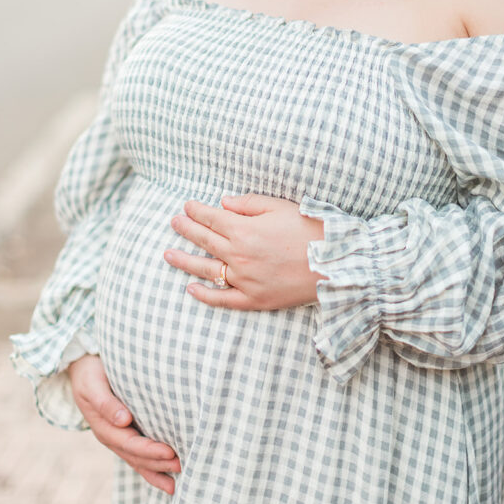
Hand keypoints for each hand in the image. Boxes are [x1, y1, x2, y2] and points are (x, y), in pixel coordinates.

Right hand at [67, 354, 180, 493]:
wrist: (82, 370)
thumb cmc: (89, 375)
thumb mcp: (93, 386)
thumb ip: (106, 404)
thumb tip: (124, 420)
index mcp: (103, 427)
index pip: (129, 444)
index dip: (149, 450)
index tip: (169, 452)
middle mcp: (111, 437)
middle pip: (136, 456)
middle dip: (158, 464)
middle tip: (182, 466)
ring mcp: (117, 438)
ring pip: (137, 460)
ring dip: (157, 470)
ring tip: (179, 476)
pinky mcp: (124, 433)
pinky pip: (137, 455)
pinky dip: (151, 466)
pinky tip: (166, 475)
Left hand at [165, 194, 325, 310]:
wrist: (335, 262)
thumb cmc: (310, 229)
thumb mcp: (279, 206)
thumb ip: (247, 204)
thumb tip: (222, 203)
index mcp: (243, 229)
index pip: (211, 218)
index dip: (196, 210)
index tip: (187, 206)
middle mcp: (238, 255)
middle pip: (205, 240)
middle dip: (186, 229)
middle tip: (173, 222)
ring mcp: (244, 279)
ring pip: (206, 269)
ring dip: (184, 260)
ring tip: (167, 254)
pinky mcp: (254, 299)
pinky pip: (223, 299)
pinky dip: (205, 295)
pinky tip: (191, 289)